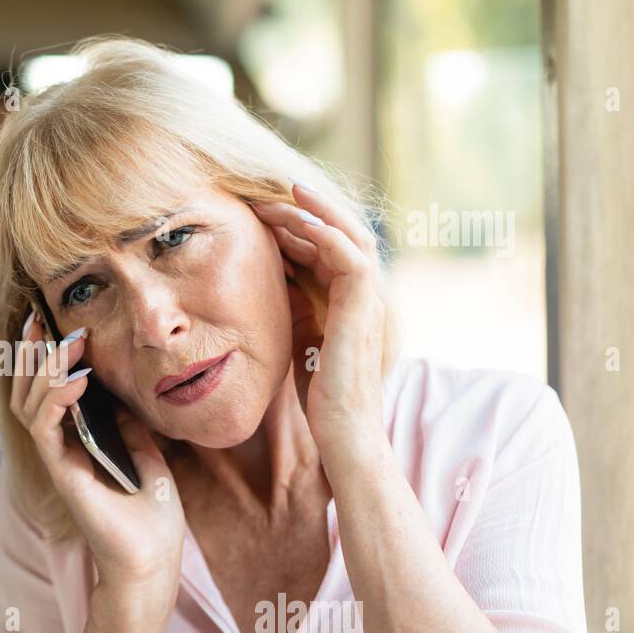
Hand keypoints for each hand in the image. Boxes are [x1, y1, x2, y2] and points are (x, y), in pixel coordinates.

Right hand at [11, 311, 185, 615]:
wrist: (152, 559)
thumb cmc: (151, 515)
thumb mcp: (146, 454)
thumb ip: (127, 424)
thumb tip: (120, 392)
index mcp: (76, 441)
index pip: (47, 391)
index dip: (44, 357)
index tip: (51, 322)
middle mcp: (59, 448)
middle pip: (27, 391)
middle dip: (31, 353)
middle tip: (40, 319)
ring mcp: (57, 459)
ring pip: (29, 404)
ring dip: (45, 368)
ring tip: (68, 344)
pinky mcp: (62, 472)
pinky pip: (44, 427)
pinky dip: (56, 398)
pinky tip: (77, 378)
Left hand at [251, 183, 387, 461]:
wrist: (344, 434)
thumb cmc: (322, 396)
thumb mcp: (302, 340)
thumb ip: (297, 310)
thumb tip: (273, 282)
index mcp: (354, 302)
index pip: (331, 251)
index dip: (299, 231)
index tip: (262, 221)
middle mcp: (368, 295)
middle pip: (343, 235)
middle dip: (304, 213)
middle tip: (264, 199)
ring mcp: (371, 300)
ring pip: (349, 235)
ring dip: (312, 213)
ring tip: (276, 198)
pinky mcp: (365, 309)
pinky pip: (350, 255)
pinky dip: (325, 232)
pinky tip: (296, 220)